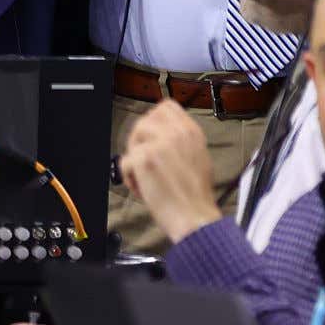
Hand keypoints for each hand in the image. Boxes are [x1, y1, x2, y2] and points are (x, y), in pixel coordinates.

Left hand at [117, 100, 220, 247]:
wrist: (196, 218)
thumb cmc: (196, 197)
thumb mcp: (199, 157)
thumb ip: (182, 141)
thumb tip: (162, 136)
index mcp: (192, 131)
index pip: (166, 107)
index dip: (154, 121)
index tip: (152, 138)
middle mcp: (177, 132)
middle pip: (146, 119)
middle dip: (140, 139)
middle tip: (144, 159)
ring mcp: (161, 143)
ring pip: (134, 137)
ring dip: (134, 156)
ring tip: (144, 177)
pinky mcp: (146, 159)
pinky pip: (125, 161)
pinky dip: (129, 177)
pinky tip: (142, 189)